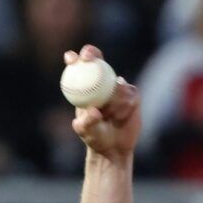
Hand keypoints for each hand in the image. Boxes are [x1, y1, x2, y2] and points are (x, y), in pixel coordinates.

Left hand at [66, 45, 139, 163]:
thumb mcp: (86, 131)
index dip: (75, 58)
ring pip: (116, 82)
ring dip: (111, 98)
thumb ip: (87, 122)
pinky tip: (121, 117)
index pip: (80, 67)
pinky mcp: (132, 95)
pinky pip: (129, 94)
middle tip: (87, 58)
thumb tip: (93, 111)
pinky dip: (124, 106)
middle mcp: (102, 83)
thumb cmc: (95, 138)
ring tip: (110, 116)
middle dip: (91, 53)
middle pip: (98, 60)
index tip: (70, 58)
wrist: (114, 149)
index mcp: (86, 87)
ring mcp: (118, 88)